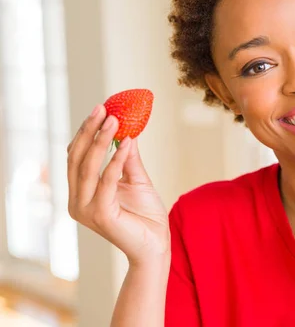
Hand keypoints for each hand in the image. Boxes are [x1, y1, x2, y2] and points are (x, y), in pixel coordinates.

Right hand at [67, 105, 169, 265]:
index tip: (100, 110)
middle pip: (77, 159)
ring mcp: (86, 210)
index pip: (76, 157)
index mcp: (81, 192)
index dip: (86, 133)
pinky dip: (116, 161)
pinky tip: (127, 144)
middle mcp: (78, 201)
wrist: (157, 245)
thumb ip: (128, 159)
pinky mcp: (100, 215)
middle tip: (103, 109)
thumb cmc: (146, 216)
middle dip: (89, 131)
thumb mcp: (137, 180)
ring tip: (114, 120)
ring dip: (101, 140)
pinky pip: (107, 181)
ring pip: (87, 167)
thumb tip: (128, 132)